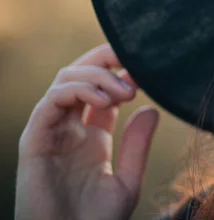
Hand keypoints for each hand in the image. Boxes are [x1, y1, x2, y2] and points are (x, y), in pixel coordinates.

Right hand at [15, 43, 159, 219]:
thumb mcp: (127, 180)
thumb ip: (137, 145)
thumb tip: (152, 109)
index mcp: (91, 134)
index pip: (101, 88)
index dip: (122, 71)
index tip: (146, 67)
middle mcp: (69, 127)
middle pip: (81, 74)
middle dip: (106, 59)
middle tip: (134, 59)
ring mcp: (51, 131)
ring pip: (65, 79)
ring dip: (97, 75)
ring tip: (127, 90)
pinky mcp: (34, 141)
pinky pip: (51, 102)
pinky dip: (78, 90)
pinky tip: (105, 99)